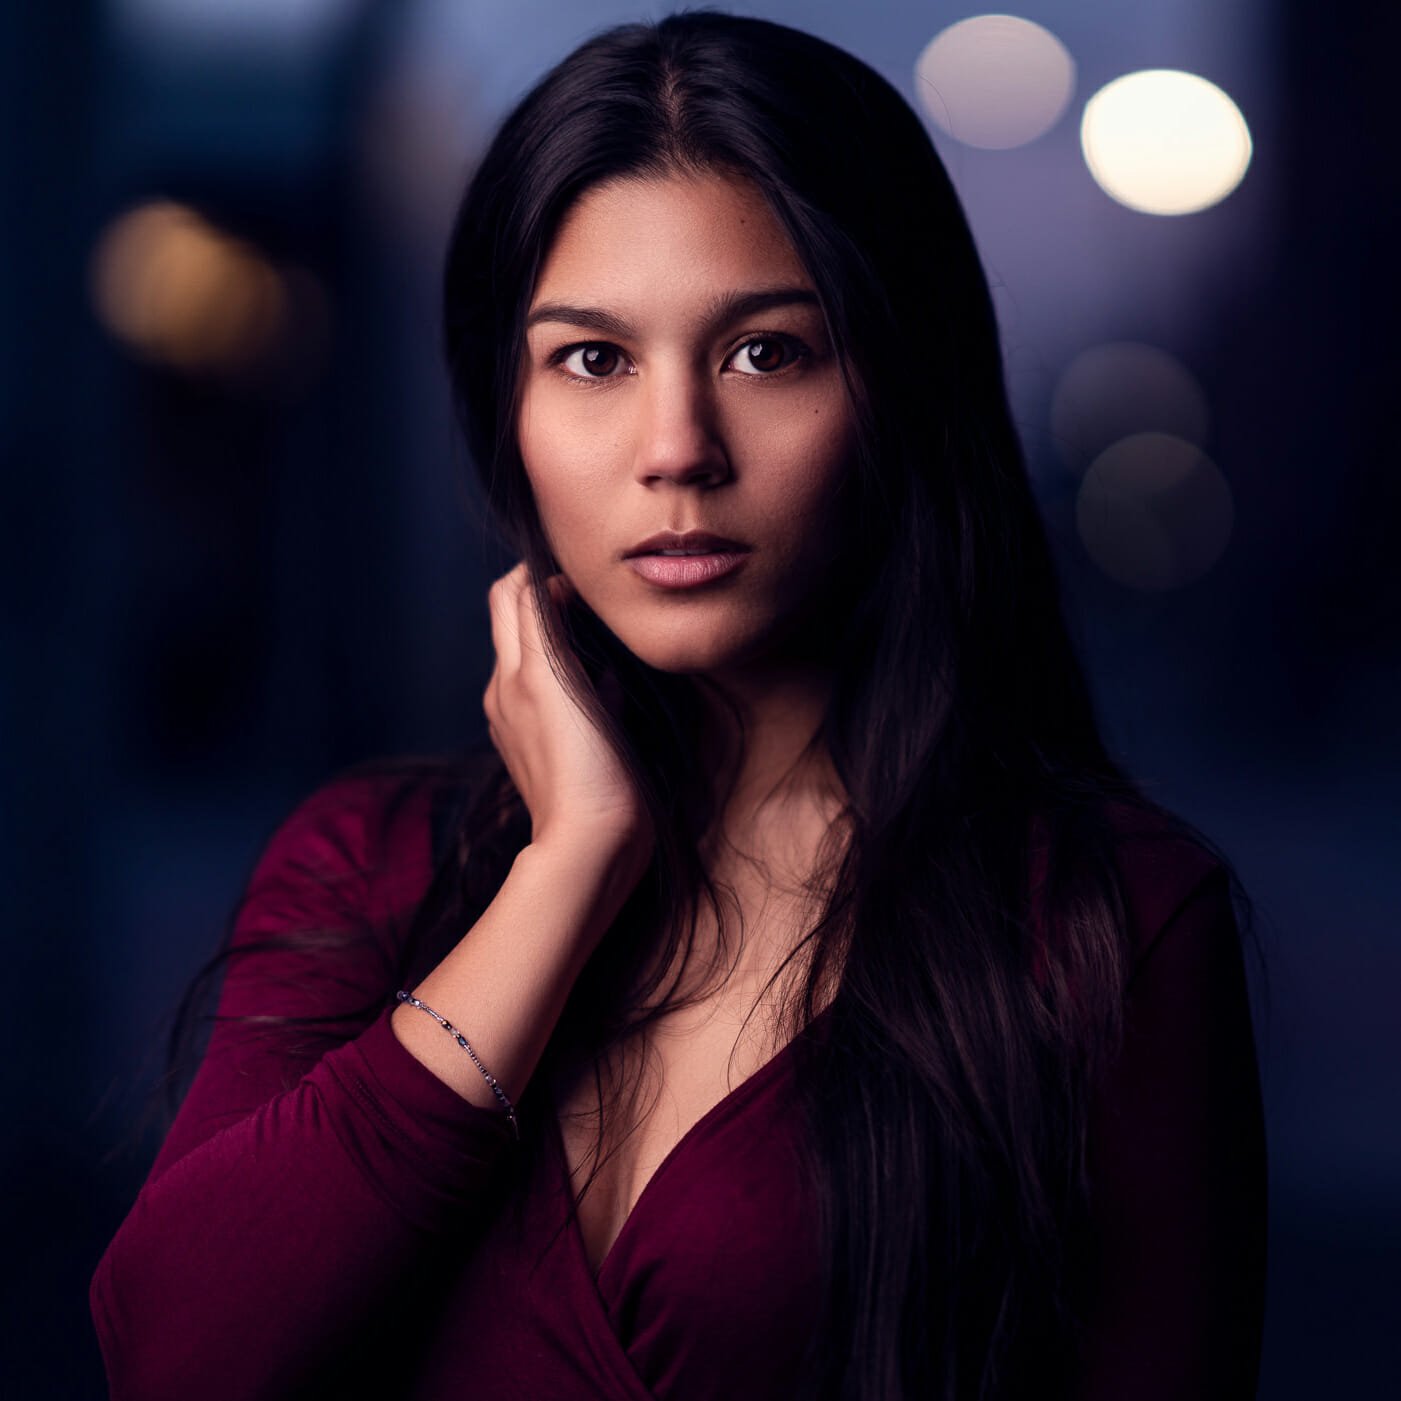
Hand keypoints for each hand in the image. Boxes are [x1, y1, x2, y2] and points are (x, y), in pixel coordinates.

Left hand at [483, 562, 649, 863]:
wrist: (588, 847)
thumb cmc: (588, 771)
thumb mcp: (564, 686)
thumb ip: (550, 631)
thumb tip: (550, 590)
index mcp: (515, 673)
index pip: (511, 595)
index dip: (540, 571)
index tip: (581, 571)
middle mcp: (505, 693)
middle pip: (512, 619)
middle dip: (543, 596)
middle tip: (587, 593)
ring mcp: (516, 722)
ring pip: (528, 657)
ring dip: (554, 635)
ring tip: (598, 635)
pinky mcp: (533, 748)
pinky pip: (543, 694)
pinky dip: (562, 675)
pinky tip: (598, 689)